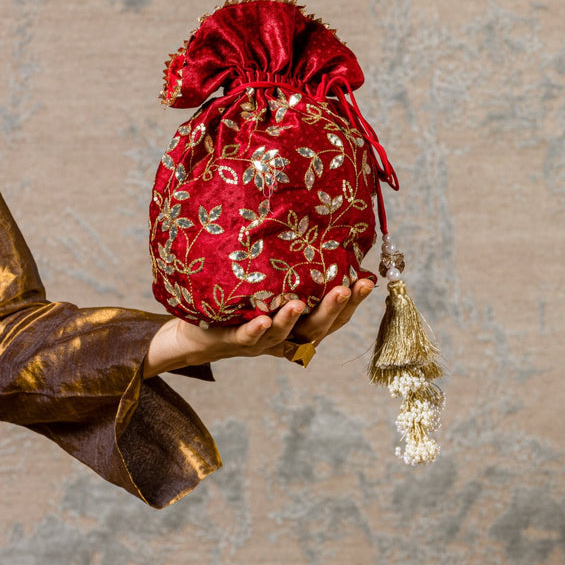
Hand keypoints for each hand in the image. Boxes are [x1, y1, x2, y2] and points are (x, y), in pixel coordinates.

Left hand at [143, 278, 373, 377]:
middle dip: (334, 310)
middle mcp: (285, 335)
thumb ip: (291, 267)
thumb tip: (313, 224)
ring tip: (300, 303)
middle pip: (316, 329)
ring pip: (283, 335)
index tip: (368, 280)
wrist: (196, 330)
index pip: (333, 315)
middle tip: (347, 288)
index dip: (353, 302)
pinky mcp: (231, 340)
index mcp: (299, 322)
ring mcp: (259, 340)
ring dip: (293, 320)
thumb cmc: (239, 300)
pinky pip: (245, 338)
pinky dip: (256, 331)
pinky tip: (261, 319)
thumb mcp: (269, 282)